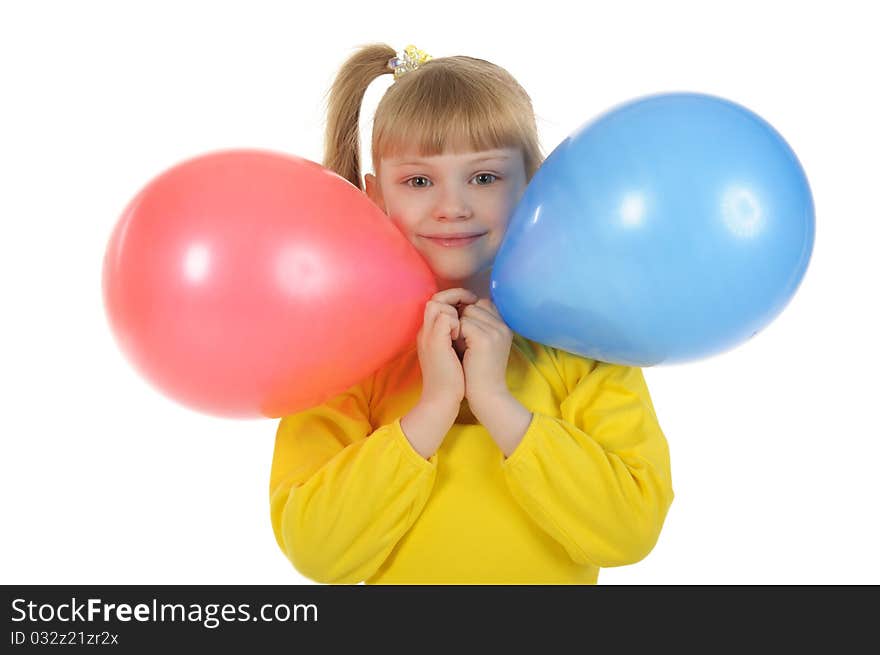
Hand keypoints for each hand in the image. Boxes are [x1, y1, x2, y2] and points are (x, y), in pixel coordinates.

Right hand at [415, 288, 477, 410]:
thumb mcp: (455, 353)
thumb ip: (458, 336)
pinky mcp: (435, 342)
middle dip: (455, 295)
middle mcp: (425, 332)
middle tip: (472, 302)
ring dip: (456, 308)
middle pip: (434, 298)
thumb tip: (473, 321)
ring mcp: (428, 336)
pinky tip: (466, 334)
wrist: (443, 400)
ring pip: (437, 303)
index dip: (454, 298)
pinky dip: (458, 320)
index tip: (472, 303)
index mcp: (429, 334)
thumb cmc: (454, 380)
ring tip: (468, 321)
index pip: (436, 303)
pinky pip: (445, 317)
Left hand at [458, 298, 513, 410]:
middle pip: (474, 305)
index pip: (483, 303)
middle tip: (464, 344)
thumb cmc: (477, 372)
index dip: (469, 316)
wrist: (486, 395)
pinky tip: (460, 350)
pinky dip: (456, 335)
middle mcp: (503, 325)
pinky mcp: (485, 338)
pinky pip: (463, 323)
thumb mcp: (481, 344)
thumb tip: (458, 307)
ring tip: (463, 347)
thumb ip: (477, 325)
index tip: (466, 336)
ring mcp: (496, 331)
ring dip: (459, 327)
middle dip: (463, 320)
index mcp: (505, 326)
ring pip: (467, 312)